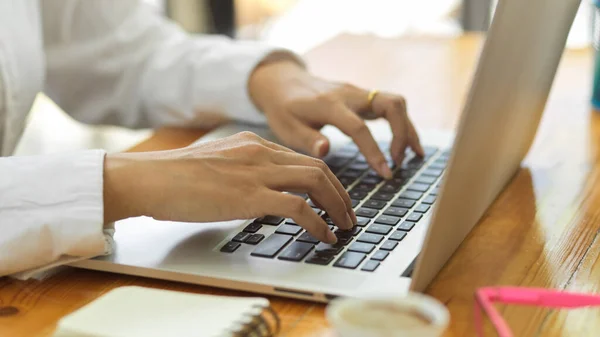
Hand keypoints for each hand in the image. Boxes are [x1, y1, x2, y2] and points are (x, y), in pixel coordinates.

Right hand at [103, 132, 355, 243]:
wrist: (151, 178)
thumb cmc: (174, 177)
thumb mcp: (216, 165)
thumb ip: (241, 172)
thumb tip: (256, 192)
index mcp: (253, 144)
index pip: (301, 158)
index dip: (325, 179)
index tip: (333, 196)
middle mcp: (261, 153)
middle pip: (318, 167)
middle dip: (341, 192)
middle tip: (348, 213)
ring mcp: (258, 172)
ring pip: (316, 182)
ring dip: (338, 206)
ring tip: (345, 225)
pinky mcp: (251, 195)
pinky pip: (299, 207)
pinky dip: (319, 223)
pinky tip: (325, 235)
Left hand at [249, 60, 423, 178]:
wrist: (282, 82)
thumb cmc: (283, 109)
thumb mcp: (286, 127)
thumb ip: (308, 139)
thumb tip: (326, 150)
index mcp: (329, 105)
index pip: (359, 128)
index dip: (375, 151)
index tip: (386, 173)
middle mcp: (349, 94)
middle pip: (391, 105)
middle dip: (403, 134)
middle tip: (399, 162)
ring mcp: (358, 92)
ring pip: (396, 103)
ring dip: (408, 128)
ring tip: (414, 156)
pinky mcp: (362, 95)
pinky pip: (390, 105)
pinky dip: (402, 124)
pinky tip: (406, 144)